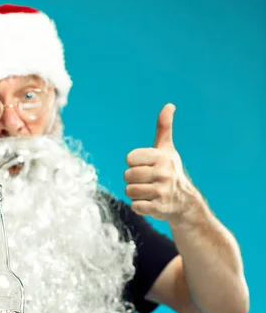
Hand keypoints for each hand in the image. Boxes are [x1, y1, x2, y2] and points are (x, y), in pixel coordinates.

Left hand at [124, 103, 198, 224]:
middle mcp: (163, 173)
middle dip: (133, 180)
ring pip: (129, 191)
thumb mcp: (167, 149)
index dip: (134, 164)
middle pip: (127, 176)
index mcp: (162, 157)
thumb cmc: (170, 171)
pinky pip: (135, 206)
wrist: (184, 202)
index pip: (130, 158)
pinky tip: (151, 203)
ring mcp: (162, 191)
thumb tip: (169, 105)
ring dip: (136, 194)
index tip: (146, 166)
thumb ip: (164, 128)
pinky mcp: (159, 208)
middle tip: (147, 182)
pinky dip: (139, 206)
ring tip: (149, 192)